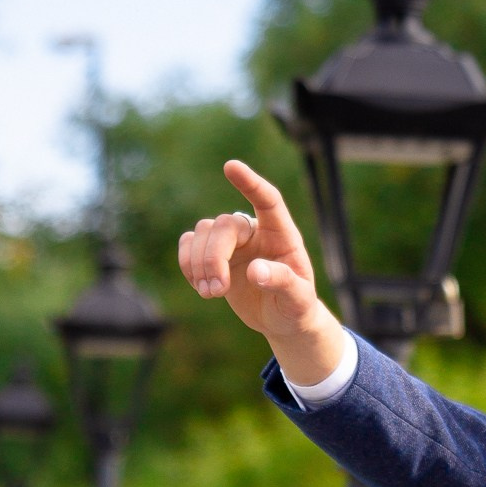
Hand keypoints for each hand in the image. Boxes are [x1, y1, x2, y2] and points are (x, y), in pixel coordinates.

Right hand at [178, 161, 345, 380]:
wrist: (280, 320)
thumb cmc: (296, 306)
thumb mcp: (298, 299)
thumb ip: (282, 282)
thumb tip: (255, 271)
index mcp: (282, 234)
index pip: (267, 200)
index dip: (250, 183)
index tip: (230, 166)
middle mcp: (255, 231)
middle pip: (224, 225)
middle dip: (213, 257)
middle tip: (217, 290)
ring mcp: (232, 241)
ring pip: (202, 232)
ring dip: (198, 263)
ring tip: (210, 293)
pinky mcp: (213, 254)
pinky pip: (188, 244)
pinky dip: (187, 263)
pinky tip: (201, 286)